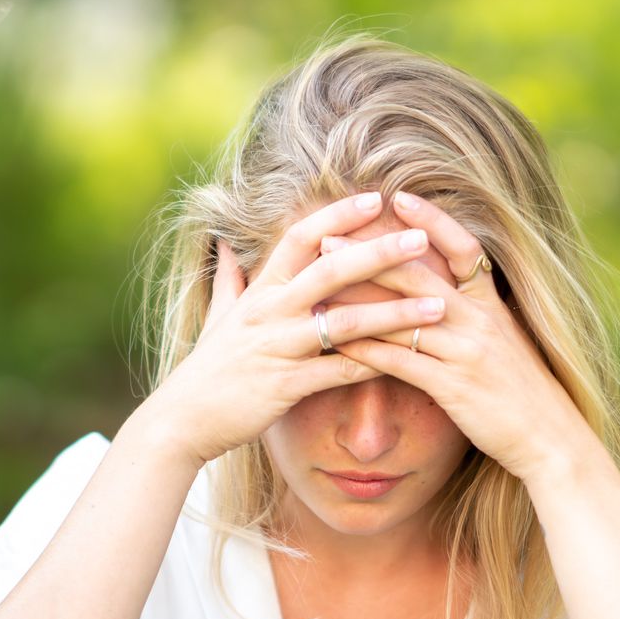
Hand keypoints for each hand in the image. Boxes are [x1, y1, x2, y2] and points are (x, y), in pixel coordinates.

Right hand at [151, 193, 451, 465]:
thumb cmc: (206, 368)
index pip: (299, 238)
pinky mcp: (285, 386)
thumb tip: (226, 244)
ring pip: (343, 321)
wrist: (182, 420)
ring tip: (437, 305)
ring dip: (393, 312)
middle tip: (421, 238)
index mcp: (258, 291)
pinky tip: (410, 361)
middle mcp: (269, 312)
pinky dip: (374, 364)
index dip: (336, 215)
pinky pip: (338, 371)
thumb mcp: (216, 316)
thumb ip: (229, 279)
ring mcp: (277, 348)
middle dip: (378, 252)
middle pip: (329, 270)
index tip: (375, 198)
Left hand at [327, 191, 597, 482]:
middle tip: (328, 238)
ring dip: (355, 302)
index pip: (464, 248)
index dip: (433, 221)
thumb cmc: (523, 390)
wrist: (550, 437)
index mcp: (493, 304)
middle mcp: (480, 321)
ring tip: (316, 290)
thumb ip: (474, 313)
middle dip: (369, 256)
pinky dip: (366, 351)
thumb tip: (441, 293)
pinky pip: (401, 362)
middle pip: (419, 277)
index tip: (399, 197)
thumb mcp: (505, 340)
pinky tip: (337, 343)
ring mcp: (466, 353)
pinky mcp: (453, 387)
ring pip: (402, 318)